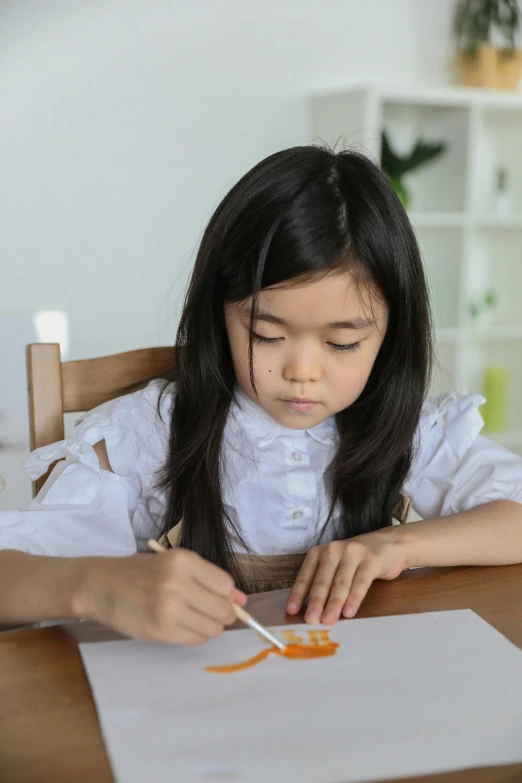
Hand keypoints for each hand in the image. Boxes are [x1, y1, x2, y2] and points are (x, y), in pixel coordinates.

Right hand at [75, 549, 246, 644]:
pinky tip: (180, 625)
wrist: (101, 586)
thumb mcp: (174, 564)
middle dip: (222, 614)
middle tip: (205, 610)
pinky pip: (196, 639)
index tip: (217, 597)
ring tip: (189, 617)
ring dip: (208, 626)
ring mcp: (169, 609)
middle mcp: (178, 583)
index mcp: (184, 560)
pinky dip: (194, 635)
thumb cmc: (140, 572)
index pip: (225, 584)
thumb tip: (242, 601)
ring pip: (213, 628)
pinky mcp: (160, 631)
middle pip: (223, 610)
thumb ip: (209, 580)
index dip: (226, 595)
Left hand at [285, 527, 408, 623]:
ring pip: (341, 582)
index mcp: (319, 552)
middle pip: (323, 580)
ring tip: (329, 620)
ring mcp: (353, 553)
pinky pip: (361, 582)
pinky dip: (354, 598)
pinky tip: (349, 612)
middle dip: (316, 602)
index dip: (298, 594)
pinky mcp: (371, 560)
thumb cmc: (356, 561)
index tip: (291, 611)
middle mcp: (334, 550)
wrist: (388, 544)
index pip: (306, 575)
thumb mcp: (334, 566)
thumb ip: (323, 582)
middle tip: (311, 620)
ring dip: (334, 603)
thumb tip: (309, 610)